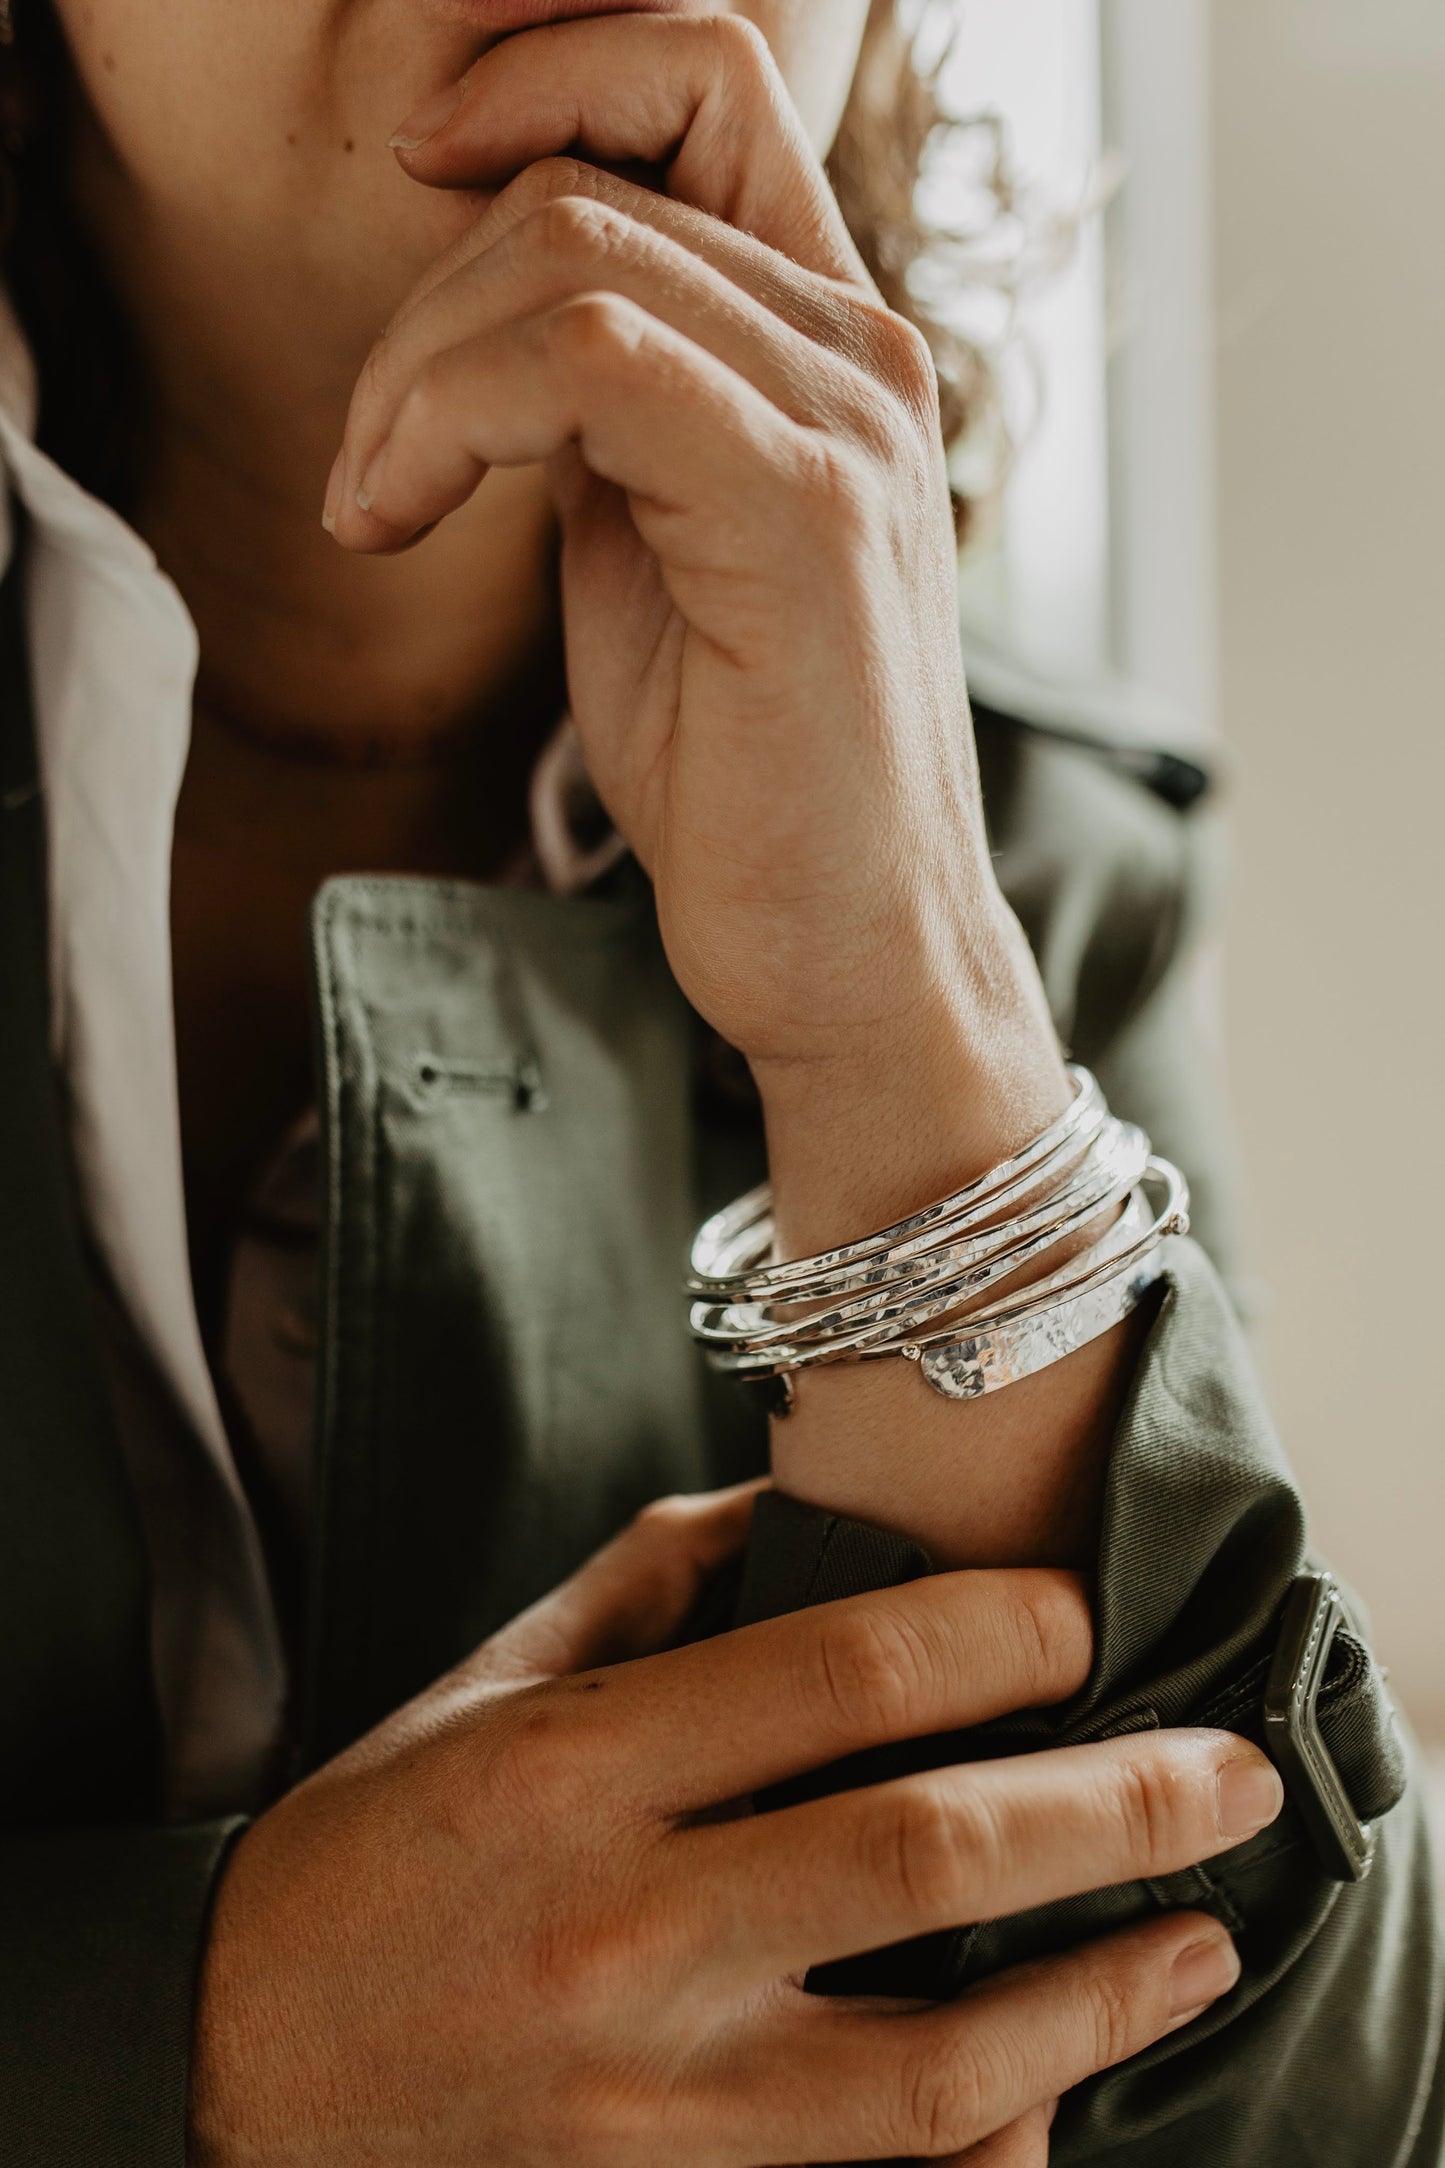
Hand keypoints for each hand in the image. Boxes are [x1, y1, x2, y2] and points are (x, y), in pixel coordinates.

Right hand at [190, 1482, 1278, 2165]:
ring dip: (1100, 1998)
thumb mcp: (490, 1678)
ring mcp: (649, 2097)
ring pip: (935, 2067)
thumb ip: (648, 1580)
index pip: (843, 1673)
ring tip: (1197, 1936)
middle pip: (926, 1857)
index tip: (1080, 1616)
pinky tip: (1061, 2095)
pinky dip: (990, 2152)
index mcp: (576, 1765)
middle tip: (1228, 1771)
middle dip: (1115, 1804)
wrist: (231, 2065)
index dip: (998, 1630)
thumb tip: (799, 1504)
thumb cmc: (381, 1846)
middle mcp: (623, 1928)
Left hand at [326, 14, 1063, 1134]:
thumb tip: (488, 325)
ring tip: (376, 502)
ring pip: (570, 250)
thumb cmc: (749, 774)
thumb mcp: (651, 546)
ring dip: (413, 370)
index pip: (704, 81)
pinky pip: (587, 358)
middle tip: (371, 464)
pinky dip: (448, 417)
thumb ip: (605, 411)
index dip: (543, 81)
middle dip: (420, 307)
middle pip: (589, 180)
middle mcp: (865, 353)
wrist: (848, 948)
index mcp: (836, 347)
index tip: (422, 180)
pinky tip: (400, 517)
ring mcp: (850, 422)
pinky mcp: (807, 511)